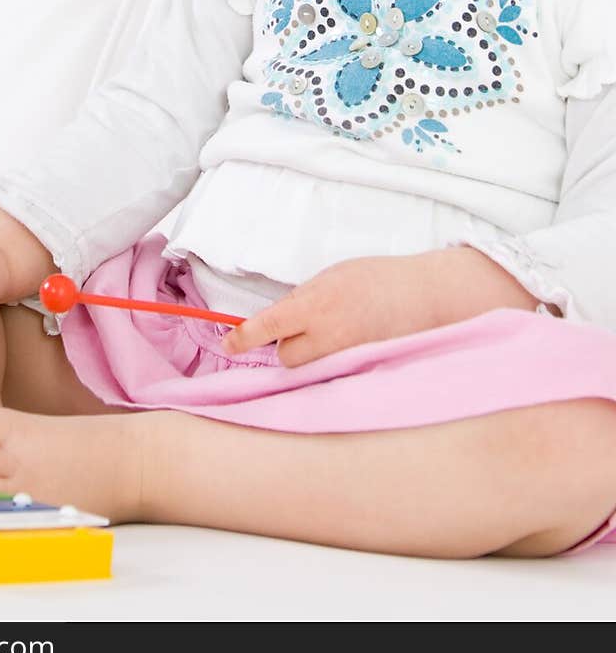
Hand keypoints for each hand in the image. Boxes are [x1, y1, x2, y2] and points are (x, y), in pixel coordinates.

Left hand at [220, 254, 439, 367]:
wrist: (423, 297)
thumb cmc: (378, 279)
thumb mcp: (332, 276)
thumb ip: (303, 299)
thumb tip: (280, 317)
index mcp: (316, 304)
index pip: (268, 325)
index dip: (243, 338)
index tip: (229, 345)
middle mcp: (327, 336)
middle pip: (286, 356)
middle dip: (290, 343)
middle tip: (311, 326)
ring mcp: (344, 358)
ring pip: (308, 368)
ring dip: (311, 356)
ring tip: (336, 335)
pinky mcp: (359, 373)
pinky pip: (332, 375)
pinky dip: (333, 364)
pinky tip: (351, 346)